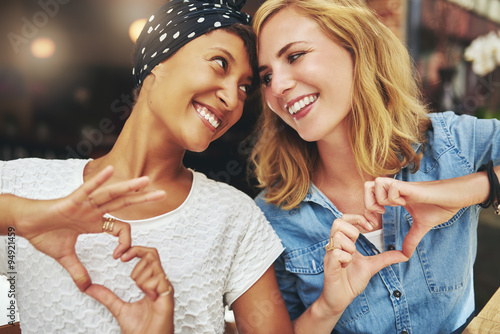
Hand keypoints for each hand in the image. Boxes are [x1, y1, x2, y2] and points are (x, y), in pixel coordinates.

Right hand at [13, 166, 165, 290]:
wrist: (25, 224)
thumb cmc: (44, 234)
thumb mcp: (65, 257)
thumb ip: (78, 270)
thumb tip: (86, 287)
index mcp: (95, 222)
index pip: (120, 228)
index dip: (125, 242)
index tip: (119, 257)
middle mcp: (94, 210)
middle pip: (124, 203)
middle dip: (143, 198)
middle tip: (163, 194)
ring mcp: (85, 204)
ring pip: (111, 194)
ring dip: (129, 187)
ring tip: (146, 181)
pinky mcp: (72, 200)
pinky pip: (88, 189)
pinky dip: (99, 180)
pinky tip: (111, 170)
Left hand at [85, 246, 174, 333]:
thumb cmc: (141, 331)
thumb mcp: (118, 309)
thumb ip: (107, 297)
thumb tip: (91, 288)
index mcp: (151, 283)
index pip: (148, 256)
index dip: (134, 250)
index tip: (119, 256)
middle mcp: (160, 283)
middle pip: (152, 253)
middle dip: (136, 253)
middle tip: (122, 259)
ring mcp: (164, 289)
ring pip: (153, 265)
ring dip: (140, 273)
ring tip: (138, 287)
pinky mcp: (167, 296)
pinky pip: (157, 280)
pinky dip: (147, 285)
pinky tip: (147, 296)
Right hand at [319, 216, 407, 316]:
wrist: (340, 300)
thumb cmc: (351, 281)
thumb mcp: (372, 266)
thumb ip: (386, 258)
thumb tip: (406, 254)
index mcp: (344, 242)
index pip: (344, 218)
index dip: (358, 218)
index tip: (371, 226)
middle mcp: (335, 246)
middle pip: (338, 222)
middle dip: (353, 230)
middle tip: (358, 243)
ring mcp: (330, 255)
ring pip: (337, 236)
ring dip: (349, 246)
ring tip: (351, 258)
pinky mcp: (328, 266)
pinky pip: (336, 254)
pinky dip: (345, 259)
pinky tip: (346, 266)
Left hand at [364, 177, 464, 256]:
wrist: (456, 198)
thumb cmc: (440, 206)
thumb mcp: (421, 226)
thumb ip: (411, 239)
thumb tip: (406, 255)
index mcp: (395, 197)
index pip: (369, 197)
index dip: (367, 211)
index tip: (374, 225)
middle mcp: (395, 189)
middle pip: (367, 186)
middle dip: (367, 204)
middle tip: (378, 217)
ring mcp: (401, 186)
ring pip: (376, 183)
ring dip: (379, 199)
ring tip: (390, 209)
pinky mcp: (410, 186)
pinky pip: (392, 188)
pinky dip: (394, 197)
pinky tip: (403, 204)